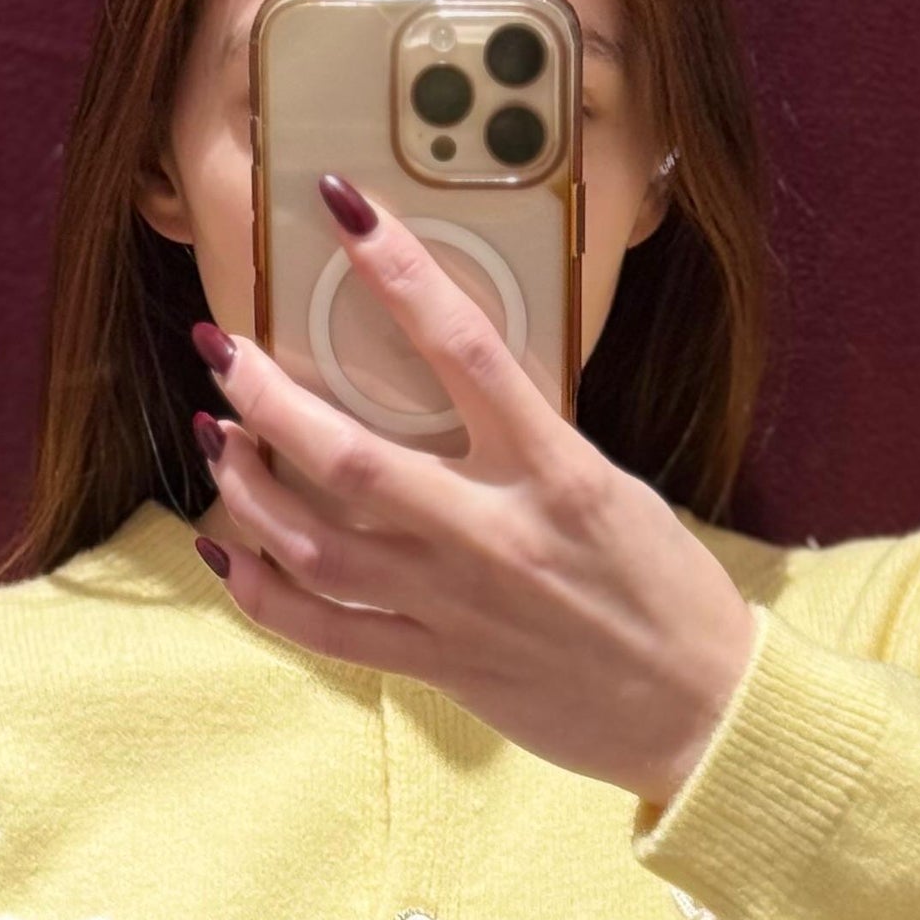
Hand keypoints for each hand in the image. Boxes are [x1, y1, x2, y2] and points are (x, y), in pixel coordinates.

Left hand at [189, 173, 759, 809]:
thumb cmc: (664, 589)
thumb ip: (531, 445)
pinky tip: (225, 551)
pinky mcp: (438, 665)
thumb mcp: (612, 489)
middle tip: (220, 350)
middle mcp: (494, 535)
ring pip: (317, 546)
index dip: (400, 272)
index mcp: (555, 472)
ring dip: (248, 487)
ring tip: (219, 437)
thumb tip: (455, 395)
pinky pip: (326, 631)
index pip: (467, 349)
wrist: (700, 710)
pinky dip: (262, 593)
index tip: (345, 209)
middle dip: (268, 397)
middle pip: (350, 459)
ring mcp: (456, 607)